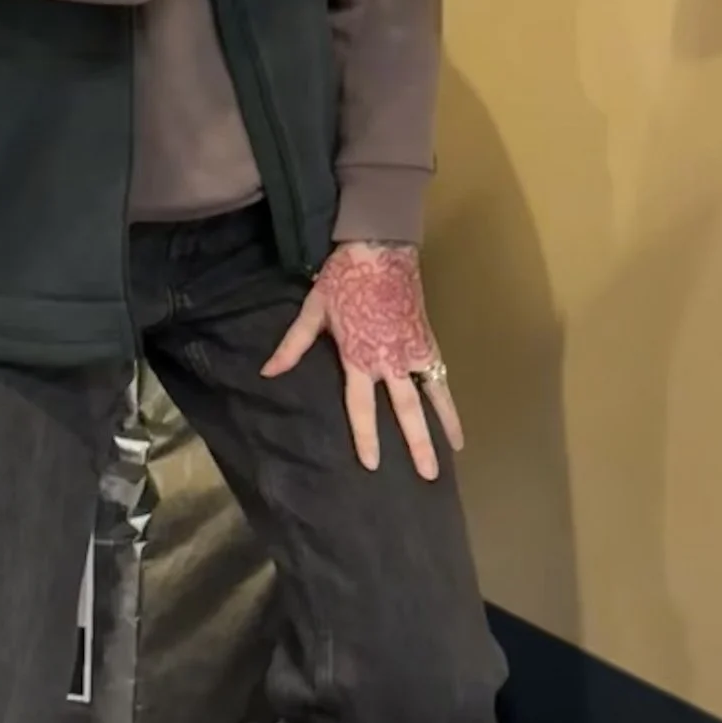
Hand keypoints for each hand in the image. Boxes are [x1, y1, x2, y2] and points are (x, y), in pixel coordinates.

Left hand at [263, 243, 465, 481]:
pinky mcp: (427, 338)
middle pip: (407, 410)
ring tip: (454, 452)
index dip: (367, 436)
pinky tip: (453, 417)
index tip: (372, 464)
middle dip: (417, 444)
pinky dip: (447, 397)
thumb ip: (293, 346)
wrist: (380, 247)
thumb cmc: (343, 277)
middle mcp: (390, 360)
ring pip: (432, 394)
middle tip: (429, 476)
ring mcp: (413, 350)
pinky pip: (440, 374)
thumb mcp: (313, 310)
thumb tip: (267, 373)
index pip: (362, 407)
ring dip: (444, 424)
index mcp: (359, 357)